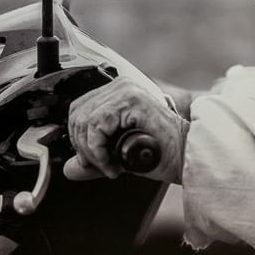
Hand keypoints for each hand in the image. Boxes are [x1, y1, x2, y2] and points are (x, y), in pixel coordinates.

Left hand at [63, 78, 187, 183]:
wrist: (186, 157)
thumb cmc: (161, 153)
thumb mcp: (119, 156)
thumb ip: (95, 159)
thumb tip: (69, 168)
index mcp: (118, 93)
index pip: (79, 109)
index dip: (79, 139)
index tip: (91, 161)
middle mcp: (121, 86)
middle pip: (77, 113)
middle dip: (83, 147)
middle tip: (100, 166)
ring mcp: (127, 90)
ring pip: (84, 120)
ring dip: (92, 152)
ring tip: (109, 167)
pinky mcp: (131, 101)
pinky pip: (97, 126)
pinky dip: (99, 151)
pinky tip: (114, 164)